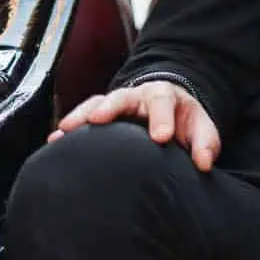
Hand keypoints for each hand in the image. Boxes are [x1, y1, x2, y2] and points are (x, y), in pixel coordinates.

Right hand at [49, 81, 221, 171]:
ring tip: (64, 132)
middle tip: (98, 120)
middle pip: (121, 96)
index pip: (163, 102)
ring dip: (80, 116)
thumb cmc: (182, 122)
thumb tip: (204, 164)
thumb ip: (205, 143)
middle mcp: (136, 96)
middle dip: (110, 107)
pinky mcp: (100, 116)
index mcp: (164, 97)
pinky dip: (69, 128)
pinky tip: (54, 143)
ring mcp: (115, 104)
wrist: (167, 110)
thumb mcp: (200, 128)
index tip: (161, 137)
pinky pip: (82, 118)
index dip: (161, 118)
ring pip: (95, 103)